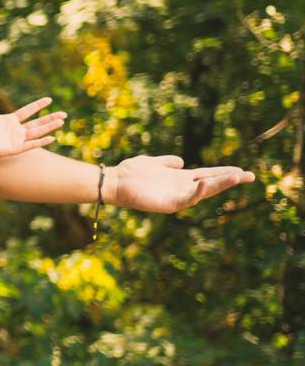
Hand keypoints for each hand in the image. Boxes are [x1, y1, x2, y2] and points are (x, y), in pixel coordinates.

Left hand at [0, 87, 65, 156]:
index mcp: (10, 120)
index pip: (28, 111)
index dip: (38, 106)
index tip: (49, 99)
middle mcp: (15, 130)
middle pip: (37, 123)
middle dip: (50, 118)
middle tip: (64, 114)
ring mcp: (16, 139)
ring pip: (37, 132)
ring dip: (49, 127)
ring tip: (61, 122)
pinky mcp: (14, 148)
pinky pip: (31, 145)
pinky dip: (41, 142)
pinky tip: (51, 138)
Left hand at [107, 154, 254, 212]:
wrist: (113, 181)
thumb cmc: (131, 173)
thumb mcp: (154, 163)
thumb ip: (168, 162)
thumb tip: (182, 161)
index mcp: (180, 178)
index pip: (207, 175)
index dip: (224, 172)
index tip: (241, 170)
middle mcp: (181, 188)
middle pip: (211, 184)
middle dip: (230, 180)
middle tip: (251, 176)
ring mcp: (175, 197)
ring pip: (203, 192)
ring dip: (220, 185)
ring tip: (237, 177)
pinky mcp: (167, 204)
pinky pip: (186, 199)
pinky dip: (196, 192)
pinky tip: (205, 183)